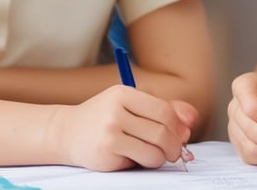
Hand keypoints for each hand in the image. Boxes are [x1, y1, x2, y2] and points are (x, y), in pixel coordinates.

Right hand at [61, 84, 194, 170]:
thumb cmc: (103, 119)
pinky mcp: (106, 151)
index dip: (177, 126)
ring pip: (155, 148)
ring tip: (155, 155)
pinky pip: (142, 160)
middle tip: (174, 151)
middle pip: (162, 130)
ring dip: (161, 156)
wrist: (66, 132)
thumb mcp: (129, 106)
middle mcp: (116, 109)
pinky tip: (136, 158)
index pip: (163, 110)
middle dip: (174, 145)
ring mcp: (110, 130)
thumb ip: (160, 110)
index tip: (180, 135)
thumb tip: (190, 120)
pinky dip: (147, 162)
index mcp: (124, 93)